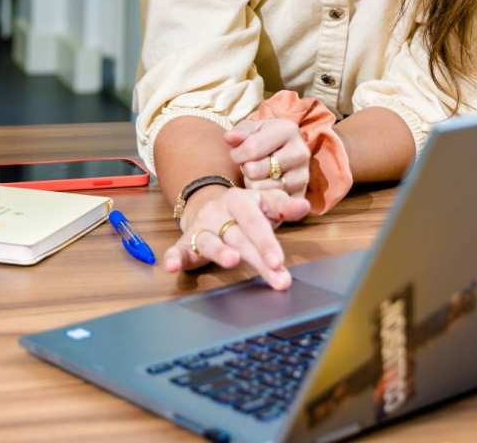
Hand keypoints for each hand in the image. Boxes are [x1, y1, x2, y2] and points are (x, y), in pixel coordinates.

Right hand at [163, 185, 309, 289]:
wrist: (206, 203)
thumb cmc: (244, 210)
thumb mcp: (263, 203)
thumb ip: (282, 206)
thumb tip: (304, 206)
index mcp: (240, 200)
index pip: (255, 220)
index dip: (267, 241)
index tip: (279, 261)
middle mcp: (219, 212)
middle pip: (239, 236)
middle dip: (257, 257)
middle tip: (276, 277)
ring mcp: (202, 227)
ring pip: (211, 241)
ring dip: (220, 253)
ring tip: (233, 262)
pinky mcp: (187, 242)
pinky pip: (178, 249)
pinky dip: (174, 257)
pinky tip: (172, 266)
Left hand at [225, 114, 309, 199]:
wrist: (284, 153)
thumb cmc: (263, 139)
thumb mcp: (251, 129)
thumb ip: (239, 132)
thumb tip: (229, 137)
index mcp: (289, 130)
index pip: (252, 148)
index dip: (237, 154)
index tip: (237, 154)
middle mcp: (300, 153)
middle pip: (255, 170)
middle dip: (245, 169)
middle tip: (249, 165)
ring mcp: (303, 176)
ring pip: (261, 188)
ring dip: (252, 183)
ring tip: (257, 175)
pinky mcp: (300, 197)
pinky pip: (271, 203)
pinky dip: (262, 197)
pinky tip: (263, 187)